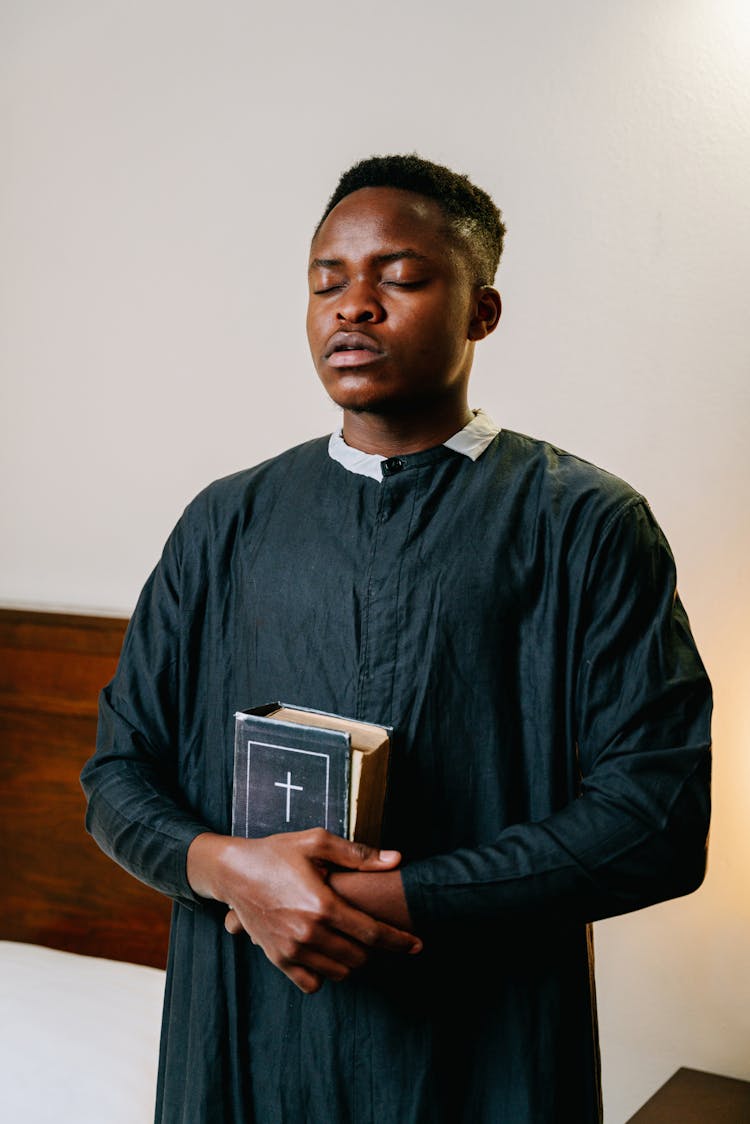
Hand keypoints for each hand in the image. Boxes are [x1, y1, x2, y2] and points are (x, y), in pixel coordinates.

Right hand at [187, 829, 420, 993]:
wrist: (233, 871)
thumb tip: (396, 860)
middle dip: (375, 949)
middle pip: (360, 958)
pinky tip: (328, 953)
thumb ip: (358, 854)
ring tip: (353, 940)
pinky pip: (312, 983)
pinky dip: (326, 972)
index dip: (400, 941)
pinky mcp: (278, 959)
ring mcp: (292, 950)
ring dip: (353, 961)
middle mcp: (309, 933)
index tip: (417, 944)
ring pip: (340, 972)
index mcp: (323, 905)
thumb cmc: (276, 852)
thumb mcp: (316, 842)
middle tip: (376, 933)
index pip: (373, 934)